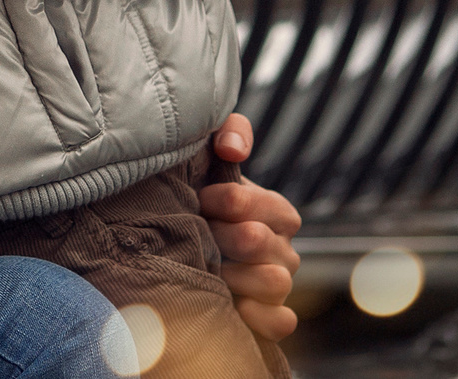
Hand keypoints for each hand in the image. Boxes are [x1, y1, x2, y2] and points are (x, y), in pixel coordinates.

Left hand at [202, 115, 301, 341]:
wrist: (174, 249)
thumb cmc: (195, 200)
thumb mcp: (208, 158)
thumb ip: (228, 133)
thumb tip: (234, 148)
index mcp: (276, 211)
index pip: (268, 205)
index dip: (229, 200)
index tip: (199, 198)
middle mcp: (283, 250)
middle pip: (262, 243)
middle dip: (222, 236)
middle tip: (198, 234)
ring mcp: (279, 286)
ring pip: (274, 282)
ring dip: (234, 276)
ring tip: (207, 269)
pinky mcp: (269, 320)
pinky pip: (281, 323)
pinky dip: (256, 316)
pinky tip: (229, 306)